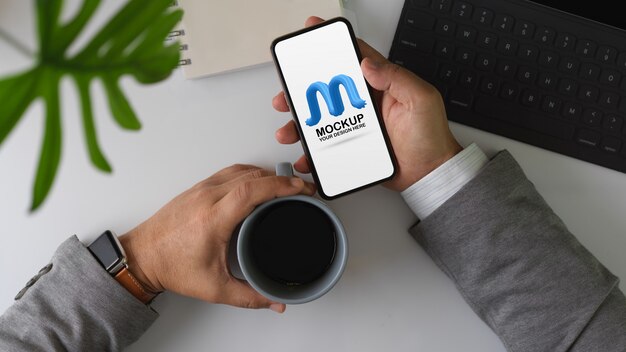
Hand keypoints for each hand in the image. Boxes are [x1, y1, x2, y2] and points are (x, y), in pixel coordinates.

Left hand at [118, 164, 315, 312]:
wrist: (142, 257)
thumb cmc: (171, 267)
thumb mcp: (214, 288)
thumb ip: (250, 297)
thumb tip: (275, 301)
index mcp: (212, 218)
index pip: (251, 190)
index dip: (280, 186)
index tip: (299, 189)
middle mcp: (206, 198)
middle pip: (251, 176)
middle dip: (280, 179)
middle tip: (300, 190)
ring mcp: (200, 189)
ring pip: (240, 170)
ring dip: (265, 174)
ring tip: (283, 186)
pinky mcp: (197, 188)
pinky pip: (228, 172)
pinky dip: (249, 174)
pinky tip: (257, 183)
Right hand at [273, 16, 462, 191]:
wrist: (429, 174)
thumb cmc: (430, 137)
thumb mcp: (421, 99)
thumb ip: (397, 78)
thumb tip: (369, 64)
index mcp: (381, 85)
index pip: (353, 57)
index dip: (332, 43)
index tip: (312, 32)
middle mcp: (365, 103)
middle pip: (327, 89)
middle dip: (302, 88)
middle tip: (287, 92)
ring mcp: (356, 125)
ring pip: (321, 118)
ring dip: (300, 122)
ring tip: (290, 129)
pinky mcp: (352, 146)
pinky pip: (327, 146)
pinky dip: (313, 153)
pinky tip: (306, 157)